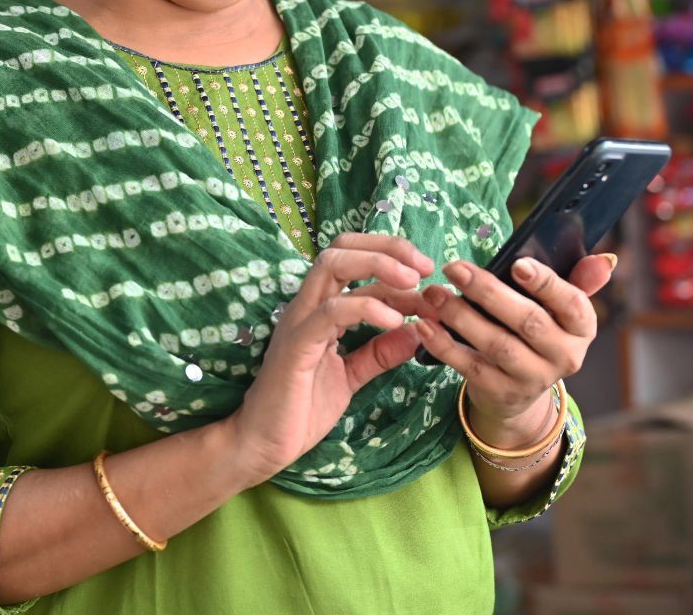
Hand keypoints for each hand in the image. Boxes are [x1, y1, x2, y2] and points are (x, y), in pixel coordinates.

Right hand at [220, 234, 433, 485]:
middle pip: (341, 248)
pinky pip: (331, 311)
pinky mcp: (297, 343)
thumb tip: (415, 332)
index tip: (428, 274)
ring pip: (332, 265)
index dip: (393, 258)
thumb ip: (379, 353)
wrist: (264, 443)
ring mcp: (300, 321)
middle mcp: (308, 305)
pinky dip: (366, 307)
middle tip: (425, 267)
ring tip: (413, 284)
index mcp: (320, 308)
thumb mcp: (351, 375)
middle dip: (388, 248)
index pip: (353, 260)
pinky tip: (394, 320)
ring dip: (378, 265)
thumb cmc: (301, 408)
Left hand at [414, 253, 614, 448]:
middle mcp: (565, 356)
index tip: (517, 263)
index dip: (546, 284)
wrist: (520, 390)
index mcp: (582, 328)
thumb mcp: (560, 308)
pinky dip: (444, 345)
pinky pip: (470, 367)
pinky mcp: (501, 393)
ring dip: (461, 316)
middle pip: (528, 322)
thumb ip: (577, 281)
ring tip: (433, 293)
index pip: (572, 304)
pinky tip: (425, 325)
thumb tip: (603, 260)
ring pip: (497, 345)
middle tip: (455, 268)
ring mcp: (533, 378)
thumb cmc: (537, 330)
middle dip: (489, 292)